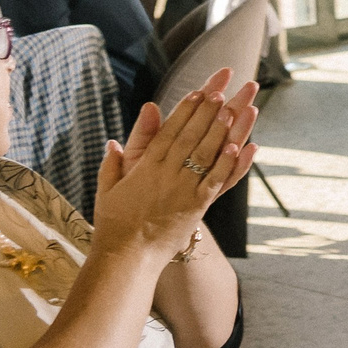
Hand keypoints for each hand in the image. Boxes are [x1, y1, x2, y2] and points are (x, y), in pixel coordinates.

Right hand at [93, 72, 258, 259]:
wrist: (126, 256)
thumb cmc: (114, 224)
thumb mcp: (107, 189)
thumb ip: (112, 164)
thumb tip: (113, 142)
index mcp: (145, 167)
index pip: (168, 132)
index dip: (185, 111)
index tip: (198, 92)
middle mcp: (166, 174)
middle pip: (191, 136)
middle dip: (208, 112)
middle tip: (223, 90)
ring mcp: (183, 189)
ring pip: (205, 154)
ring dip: (222, 130)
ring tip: (235, 109)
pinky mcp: (196, 206)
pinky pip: (215, 180)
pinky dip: (227, 162)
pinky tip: (240, 146)